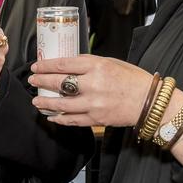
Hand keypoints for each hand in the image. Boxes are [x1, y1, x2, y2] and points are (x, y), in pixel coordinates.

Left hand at [28, 54, 152, 126]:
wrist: (150, 102)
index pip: (63, 64)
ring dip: (46, 103)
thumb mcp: (111, 63)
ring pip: (61, 104)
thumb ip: (89, 64)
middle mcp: (93, 84)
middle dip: (41, 81)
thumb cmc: (133, 79)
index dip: (46, 65)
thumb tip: (68, 65)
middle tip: (33, 80)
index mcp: (97, 66)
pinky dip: (60, 119)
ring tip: (36, 101)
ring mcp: (93, 104)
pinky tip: (52, 116)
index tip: (36, 66)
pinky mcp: (96, 119)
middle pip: (58, 83)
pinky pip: (72, 120)